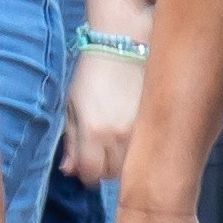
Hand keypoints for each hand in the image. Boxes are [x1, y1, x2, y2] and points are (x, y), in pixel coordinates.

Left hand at [61, 45, 140, 183]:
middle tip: (98, 152)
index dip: (86, 175)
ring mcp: (138, 131)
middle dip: (102, 168)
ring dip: (119, 160)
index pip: (91, 174)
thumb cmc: (90, 75)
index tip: (85, 165)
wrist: (121, 47)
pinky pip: (143, 149)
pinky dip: (134, 149)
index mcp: (93, 132)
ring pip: (129, 164)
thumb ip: (71, 141)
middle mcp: (117, 137)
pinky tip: (129, 135)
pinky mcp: (153, 123)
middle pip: (111, 174)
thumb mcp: (72, 107)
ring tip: (113, 143)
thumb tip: (69, 170)